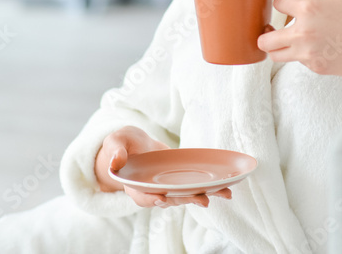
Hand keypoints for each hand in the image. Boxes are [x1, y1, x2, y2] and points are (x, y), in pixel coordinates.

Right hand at [95, 126, 232, 208]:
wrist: (134, 143)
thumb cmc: (123, 143)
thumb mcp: (116, 142)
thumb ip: (116, 151)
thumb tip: (115, 162)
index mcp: (134, 186)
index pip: (143, 196)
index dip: (152, 199)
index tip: (162, 199)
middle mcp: (153, 191)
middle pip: (170, 199)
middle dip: (187, 200)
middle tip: (203, 200)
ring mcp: (168, 187)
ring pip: (186, 195)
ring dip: (203, 196)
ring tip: (223, 195)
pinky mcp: (180, 181)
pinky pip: (195, 187)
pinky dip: (211, 189)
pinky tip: (227, 189)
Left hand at [259, 0, 341, 90]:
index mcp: (309, 8)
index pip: (277, 3)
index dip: (283, 1)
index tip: (290, 3)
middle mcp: (303, 33)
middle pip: (264, 39)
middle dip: (267, 32)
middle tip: (276, 28)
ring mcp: (308, 54)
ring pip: (275, 55)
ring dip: (280, 47)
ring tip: (293, 39)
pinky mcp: (316, 68)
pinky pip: (298, 62)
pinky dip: (303, 55)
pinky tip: (321, 47)